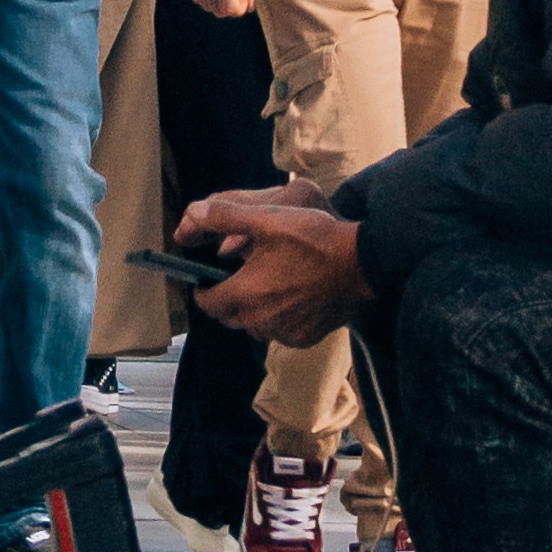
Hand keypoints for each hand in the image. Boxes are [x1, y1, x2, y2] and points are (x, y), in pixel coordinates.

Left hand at [185, 184, 366, 343]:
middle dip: (227, 300)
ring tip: (265, 284)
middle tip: (237, 277)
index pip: (207, 303)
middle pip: (229, 317)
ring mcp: (282, 333)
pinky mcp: (303, 338)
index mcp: (244, 294)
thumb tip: (193, 213)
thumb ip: (225, 216)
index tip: (204, 280)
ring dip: (253, 310)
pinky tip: (291, 296)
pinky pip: (280, 331)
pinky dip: (279, 318)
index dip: (203, 290)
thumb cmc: (311, 240)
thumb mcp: (266, 219)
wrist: (357, 264)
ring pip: (255, 325)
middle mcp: (259, 321)